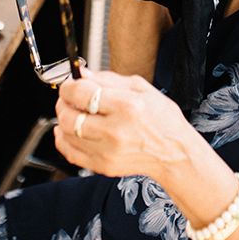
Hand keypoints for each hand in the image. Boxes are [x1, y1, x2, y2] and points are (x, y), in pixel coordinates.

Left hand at [54, 69, 191, 181]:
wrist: (175, 154)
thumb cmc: (162, 120)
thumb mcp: (141, 88)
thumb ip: (107, 79)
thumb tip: (81, 73)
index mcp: (126, 106)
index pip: (80, 93)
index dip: (68, 86)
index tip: (70, 85)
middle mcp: (115, 130)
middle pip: (68, 115)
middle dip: (63, 102)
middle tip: (69, 98)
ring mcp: (108, 151)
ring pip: (66, 134)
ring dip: (63, 119)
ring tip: (73, 113)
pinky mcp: (103, 166)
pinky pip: (70, 152)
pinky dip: (63, 139)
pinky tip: (69, 131)